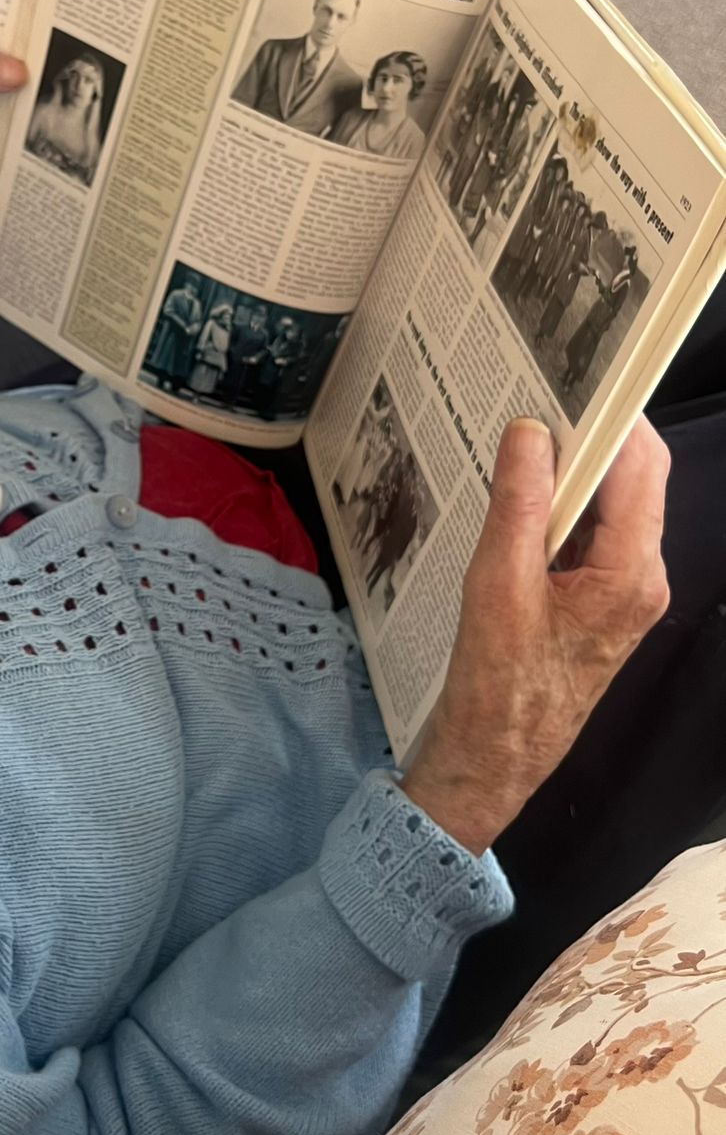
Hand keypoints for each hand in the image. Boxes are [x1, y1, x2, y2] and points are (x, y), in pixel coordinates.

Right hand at [402, 415, 670, 854]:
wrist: (494, 757)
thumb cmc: (498, 685)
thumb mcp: (498, 587)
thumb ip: (517, 505)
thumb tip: (529, 432)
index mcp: (631, 575)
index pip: (641, 468)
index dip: (613, 416)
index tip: (575, 377)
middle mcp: (641, 578)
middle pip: (632, 479)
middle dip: (589, 435)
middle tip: (535, 398)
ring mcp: (624, 589)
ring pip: (609, 503)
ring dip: (570, 470)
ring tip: (519, 439)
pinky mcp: (599, 598)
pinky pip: (589, 531)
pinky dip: (559, 505)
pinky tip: (518, 494)